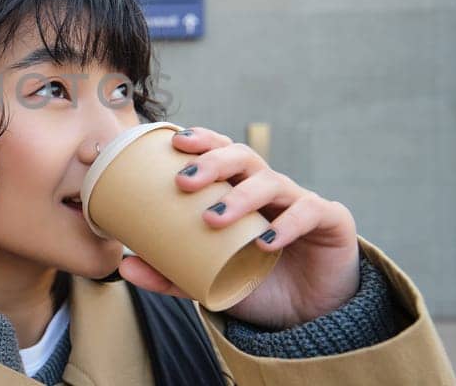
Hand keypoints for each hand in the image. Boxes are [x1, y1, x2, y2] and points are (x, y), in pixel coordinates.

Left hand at [117, 127, 360, 328]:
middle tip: (183, 181)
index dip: (201, 140)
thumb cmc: (258, 282)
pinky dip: (287, 224)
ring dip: (240, 196)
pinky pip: (309, 213)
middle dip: (213, 161)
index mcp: (240, 189)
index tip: (174, 142)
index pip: (220, 152)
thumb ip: (170, 274)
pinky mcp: (329, 222)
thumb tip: (125, 268)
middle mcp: (269, 188)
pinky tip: (266, 240)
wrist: (311, 315)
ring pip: (271, 182)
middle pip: (242, 157)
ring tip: (212, 217)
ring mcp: (299, 201)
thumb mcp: (208, 280)